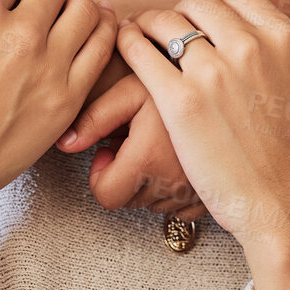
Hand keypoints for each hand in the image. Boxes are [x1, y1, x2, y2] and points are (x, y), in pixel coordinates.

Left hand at [54, 73, 206, 219]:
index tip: (108, 151)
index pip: (106, 197)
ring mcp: (194, 191)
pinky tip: (175, 160)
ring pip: (152, 204)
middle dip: (122, 176)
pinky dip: (171, 190)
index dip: (100, 175)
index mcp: (149, 159)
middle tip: (133, 142)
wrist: (224, 85)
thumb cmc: (175, 80)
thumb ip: (94, 118)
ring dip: (146, 181)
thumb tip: (64, 143)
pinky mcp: (210, 196)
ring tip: (157, 145)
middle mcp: (173, 182)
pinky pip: (179, 209)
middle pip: (128, 201)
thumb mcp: (130, 92)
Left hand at [119, 0, 289, 289]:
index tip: (201, 21)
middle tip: (168, 29)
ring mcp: (212, 74)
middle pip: (195, 2)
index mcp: (283, 38)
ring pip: (164, 20)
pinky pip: (140, 51)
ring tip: (142, 34)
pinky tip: (127, 48)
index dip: (212, 3)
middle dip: (180, 12)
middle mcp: (248, 48)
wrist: (281, 201)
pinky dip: (128, 42)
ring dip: (148, 23)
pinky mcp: (179, 101)